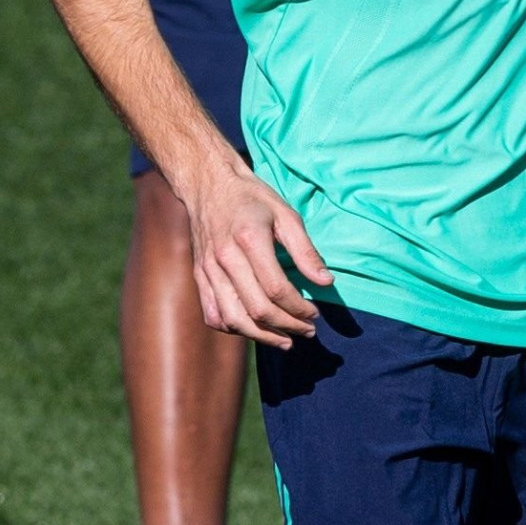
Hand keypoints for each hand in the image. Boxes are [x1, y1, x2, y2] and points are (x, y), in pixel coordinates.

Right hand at [186, 160, 330, 344]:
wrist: (208, 183)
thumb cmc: (252, 197)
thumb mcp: (286, 214)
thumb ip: (306, 250)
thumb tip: (326, 281)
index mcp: (249, 240)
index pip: (277, 289)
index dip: (299, 308)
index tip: (315, 313)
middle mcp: (225, 258)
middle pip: (257, 309)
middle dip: (287, 326)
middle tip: (307, 330)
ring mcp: (208, 269)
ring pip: (234, 319)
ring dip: (262, 336)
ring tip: (285, 341)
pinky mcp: (199, 276)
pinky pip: (212, 314)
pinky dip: (233, 329)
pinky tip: (253, 329)